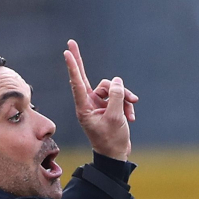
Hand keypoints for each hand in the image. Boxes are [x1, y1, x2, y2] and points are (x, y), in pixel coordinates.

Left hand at [64, 40, 138, 160]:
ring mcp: (98, 104)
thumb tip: (116, 81)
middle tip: (70, 42)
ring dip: (124, 97)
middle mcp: (89, 103)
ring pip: (111, 88)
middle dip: (79, 60)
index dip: (74, 67)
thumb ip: (116, 96)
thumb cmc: (112, 140)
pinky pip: (118, 96)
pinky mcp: (108, 106)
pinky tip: (131, 116)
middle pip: (84, 77)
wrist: (116, 156)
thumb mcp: (116, 117)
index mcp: (84, 108)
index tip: (67, 53)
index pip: (77, 83)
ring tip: (131, 112)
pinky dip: (126, 104)